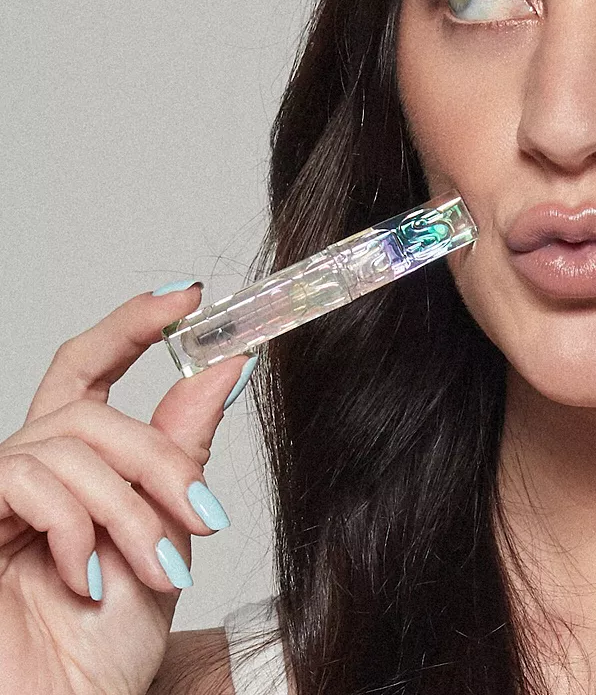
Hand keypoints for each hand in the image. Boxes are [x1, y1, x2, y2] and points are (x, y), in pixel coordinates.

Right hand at [0, 286, 251, 694]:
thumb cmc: (107, 641)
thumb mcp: (166, 530)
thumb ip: (182, 447)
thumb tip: (225, 366)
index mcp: (74, 464)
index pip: (91, 365)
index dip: (133, 323)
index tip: (189, 298)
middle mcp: (28, 469)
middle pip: (92, 412)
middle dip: (158, 460)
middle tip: (202, 517)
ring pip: (71, 446)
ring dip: (129, 508)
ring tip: (156, 567)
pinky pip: (26, 479)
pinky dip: (75, 524)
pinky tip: (87, 575)